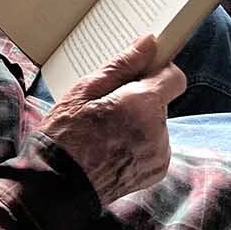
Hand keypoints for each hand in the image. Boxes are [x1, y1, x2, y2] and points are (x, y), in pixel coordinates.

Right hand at [39, 36, 185, 205]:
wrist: (56, 186)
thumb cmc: (65, 135)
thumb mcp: (85, 91)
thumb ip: (122, 65)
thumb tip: (149, 43)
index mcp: (142, 106)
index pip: (174, 77)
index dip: (158, 71)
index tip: (139, 73)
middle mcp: (158, 131)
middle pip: (161, 100)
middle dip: (140, 98)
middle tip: (107, 107)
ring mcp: (159, 154)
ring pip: (157, 122)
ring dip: (140, 121)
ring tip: (107, 131)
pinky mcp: (156, 170)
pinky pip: (155, 143)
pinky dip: (140, 141)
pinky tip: (113, 147)